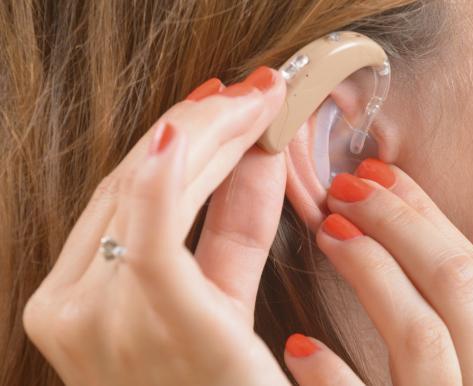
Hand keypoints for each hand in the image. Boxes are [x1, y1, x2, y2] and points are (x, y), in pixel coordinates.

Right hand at [21, 69, 360, 385]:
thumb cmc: (223, 385)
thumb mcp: (222, 298)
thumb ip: (233, 228)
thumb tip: (256, 153)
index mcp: (70, 307)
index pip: (121, 200)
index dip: (172, 144)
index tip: (218, 107)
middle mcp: (71, 312)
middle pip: (131, 188)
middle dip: (197, 130)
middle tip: (249, 93)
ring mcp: (101, 320)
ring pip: (148, 194)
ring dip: (208, 138)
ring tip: (256, 103)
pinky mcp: (157, 323)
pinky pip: (152, 232)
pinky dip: (170, 174)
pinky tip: (202, 125)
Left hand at [314, 160, 472, 384]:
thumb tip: (421, 245)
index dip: (428, 219)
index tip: (381, 176)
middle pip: (460, 288)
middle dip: (399, 226)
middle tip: (346, 189)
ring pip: (423, 336)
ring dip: (370, 273)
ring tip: (328, 233)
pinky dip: (332, 375)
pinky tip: (302, 344)